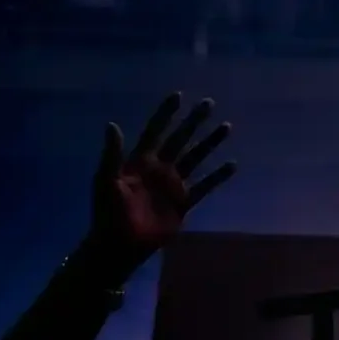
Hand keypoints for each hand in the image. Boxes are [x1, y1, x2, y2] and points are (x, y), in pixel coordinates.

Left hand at [84, 95, 235, 279]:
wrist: (120, 243)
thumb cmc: (108, 212)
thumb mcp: (106, 180)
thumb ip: (112, 153)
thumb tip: (112, 124)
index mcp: (139, 161)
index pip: (155, 131)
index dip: (165, 114)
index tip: (177, 96)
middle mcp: (159, 168)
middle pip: (180, 139)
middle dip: (194, 121)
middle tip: (209, 102)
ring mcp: (173, 185)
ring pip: (196, 158)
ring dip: (210, 142)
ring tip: (227, 126)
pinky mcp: (184, 202)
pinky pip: (205, 186)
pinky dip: (218, 176)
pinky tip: (232, 164)